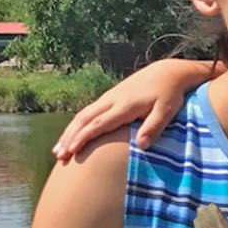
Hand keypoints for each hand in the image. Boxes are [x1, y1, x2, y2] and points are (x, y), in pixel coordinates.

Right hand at [51, 58, 221, 161]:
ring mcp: (109, 97)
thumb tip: (141, 145)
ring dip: (69, 132)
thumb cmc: (169, 94)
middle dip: (70, 137)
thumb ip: (154, 126)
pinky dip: (77, 125)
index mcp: (125, 105)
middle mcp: (112, 100)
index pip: (100, 123)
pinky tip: (71, 136)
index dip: (84, 137)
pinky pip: (88, 112)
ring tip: (58, 150)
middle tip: (59, 156)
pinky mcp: (110, 97)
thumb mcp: (167, 110)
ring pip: (83, 115)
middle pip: (85, 119)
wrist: (167, 72)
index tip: (72, 150)